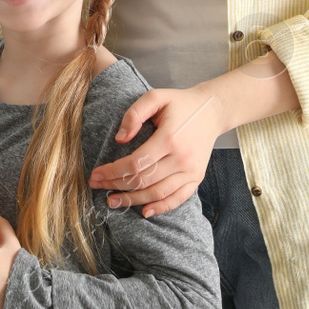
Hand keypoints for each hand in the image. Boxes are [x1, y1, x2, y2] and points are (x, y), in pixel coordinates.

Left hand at [88, 85, 225, 216]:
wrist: (212, 110)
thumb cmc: (180, 103)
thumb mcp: (155, 97)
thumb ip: (134, 114)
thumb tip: (120, 139)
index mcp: (169, 138)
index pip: (135, 163)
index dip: (112, 172)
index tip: (95, 173)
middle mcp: (182, 158)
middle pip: (143, 180)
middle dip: (116, 186)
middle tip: (96, 186)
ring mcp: (191, 171)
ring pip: (157, 193)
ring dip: (133, 200)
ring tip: (113, 201)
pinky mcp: (196, 177)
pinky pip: (177, 198)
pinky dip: (160, 207)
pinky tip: (144, 211)